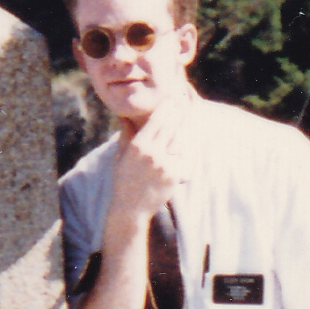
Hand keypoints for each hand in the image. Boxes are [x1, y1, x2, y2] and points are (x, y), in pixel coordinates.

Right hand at [106, 111, 190, 225]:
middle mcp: (153, 154)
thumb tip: (125, 116)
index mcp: (138, 146)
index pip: (158, 120)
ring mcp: (166, 165)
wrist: (130, 208)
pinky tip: (189, 143)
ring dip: (184, 130)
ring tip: (188, 120)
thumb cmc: (123, 179)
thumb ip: (126, 134)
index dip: (167, 108)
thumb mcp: (120, 156)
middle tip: (184, 105)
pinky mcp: (175, 176)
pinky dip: (186, 151)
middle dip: (179, 115)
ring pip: (181, 140)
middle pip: (172, 127)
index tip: (172, 101)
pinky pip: (185, 157)